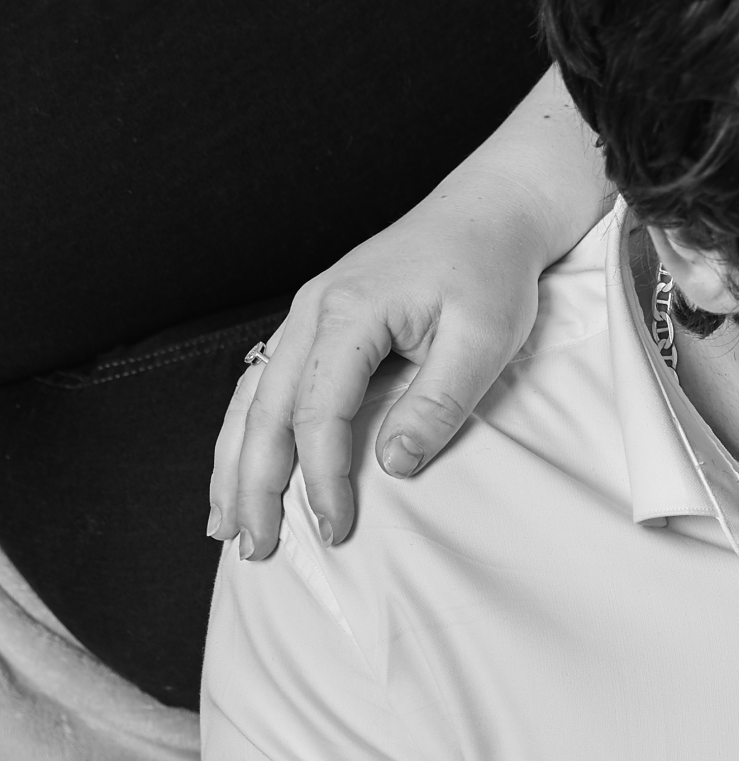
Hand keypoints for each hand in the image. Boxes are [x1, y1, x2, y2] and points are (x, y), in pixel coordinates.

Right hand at [208, 188, 549, 557]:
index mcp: (349, 312)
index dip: (323, 479)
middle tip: (257, 548)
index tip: (337, 530)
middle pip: (263, 411)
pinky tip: (241, 468)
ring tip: (225, 524)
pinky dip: (247, 432)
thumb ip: (438, 401)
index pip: (318, 413)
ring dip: (235, 464)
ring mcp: (307, 315)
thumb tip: (394, 464)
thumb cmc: (489, 270)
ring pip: (251, 399)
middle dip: (253, 485)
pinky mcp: (316, 325)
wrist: (487, 212)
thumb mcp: (484, 337)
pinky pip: (265, 384)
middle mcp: (312, 311)